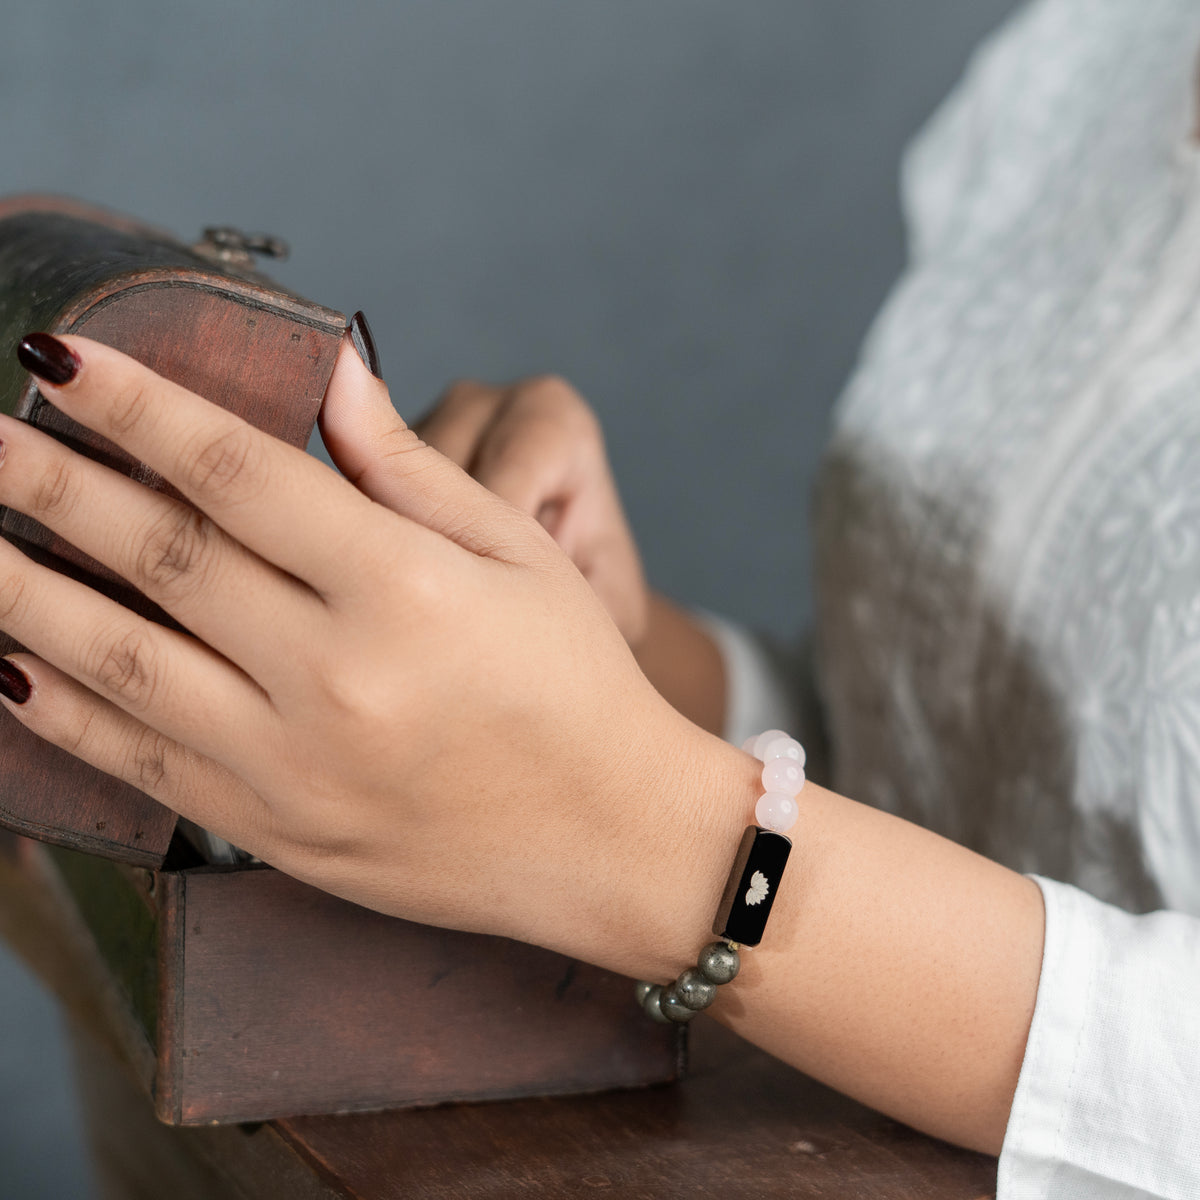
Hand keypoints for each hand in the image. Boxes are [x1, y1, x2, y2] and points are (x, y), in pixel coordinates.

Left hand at [0, 333, 750, 970]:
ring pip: (121, 661)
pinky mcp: (275, 830)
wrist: (607, 838)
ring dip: (24, 591)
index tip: (63, 357)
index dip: (142, 408)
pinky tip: (5, 667)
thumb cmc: (580, 684)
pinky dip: (60, 714)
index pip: (239, 473)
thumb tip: (332, 375)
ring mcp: (294, 765)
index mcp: (404, 589)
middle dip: (53, 483)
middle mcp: (335, 676)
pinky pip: (140, 764)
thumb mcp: (521, 556)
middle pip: (161, 556)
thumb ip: (410, 467)